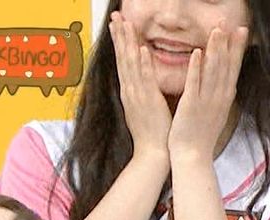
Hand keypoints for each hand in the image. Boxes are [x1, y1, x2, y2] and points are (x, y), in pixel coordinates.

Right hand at [109, 12, 171, 159]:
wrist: (153, 153)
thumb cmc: (152, 132)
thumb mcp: (144, 107)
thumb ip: (142, 91)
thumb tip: (142, 80)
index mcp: (130, 90)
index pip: (123, 60)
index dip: (120, 41)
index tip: (118, 24)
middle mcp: (130, 89)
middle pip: (122, 57)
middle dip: (119, 35)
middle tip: (116, 15)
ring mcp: (137, 95)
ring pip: (130, 64)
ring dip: (128, 43)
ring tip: (125, 23)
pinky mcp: (148, 102)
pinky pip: (145, 80)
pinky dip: (143, 64)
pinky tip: (142, 50)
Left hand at [168, 22, 248, 161]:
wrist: (193, 156)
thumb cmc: (201, 135)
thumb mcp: (215, 111)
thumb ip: (219, 94)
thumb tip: (227, 83)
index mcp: (224, 97)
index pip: (233, 67)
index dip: (238, 48)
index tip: (242, 30)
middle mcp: (219, 97)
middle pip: (227, 66)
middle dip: (230, 43)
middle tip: (234, 23)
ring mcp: (207, 101)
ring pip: (213, 71)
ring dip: (216, 50)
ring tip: (218, 30)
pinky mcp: (192, 105)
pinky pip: (195, 83)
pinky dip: (197, 68)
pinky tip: (198, 52)